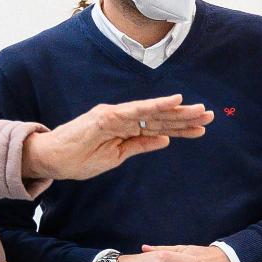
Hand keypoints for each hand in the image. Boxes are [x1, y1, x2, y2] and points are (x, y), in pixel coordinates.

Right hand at [20, 95, 211, 181]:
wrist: (51, 159)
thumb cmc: (80, 157)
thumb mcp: (117, 156)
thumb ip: (140, 145)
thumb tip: (165, 139)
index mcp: (126, 127)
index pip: (159, 127)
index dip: (181, 127)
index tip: (202, 128)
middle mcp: (123, 117)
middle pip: (160, 117)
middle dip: (185, 117)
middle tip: (210, 115)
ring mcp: (115, 115)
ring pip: (152, 112)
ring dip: (176, 111)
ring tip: (199, 111)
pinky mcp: (106, 117)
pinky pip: (135, 112)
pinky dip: (154, 106)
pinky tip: (173, 102)